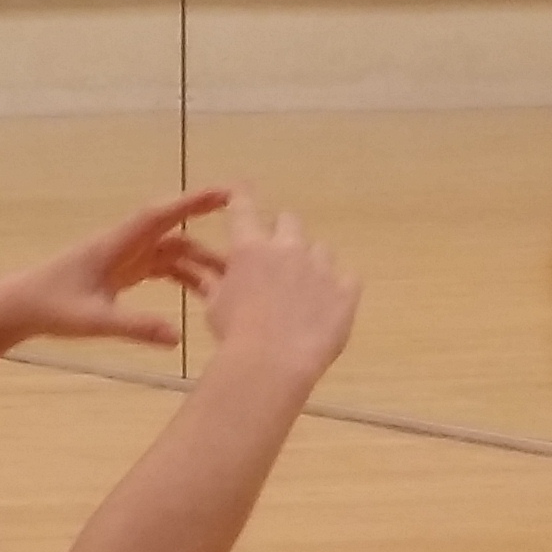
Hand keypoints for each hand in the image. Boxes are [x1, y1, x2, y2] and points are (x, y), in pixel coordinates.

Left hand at [1, 188, 227, 349]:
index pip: (159, 216)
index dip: (192, 202)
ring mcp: (123, 257)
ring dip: (199, 261)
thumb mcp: (94, 321)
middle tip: (246, 233)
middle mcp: (123, 245)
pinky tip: (205, 291)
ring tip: (234, 276)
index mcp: (115, 245)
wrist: (19, 307)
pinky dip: (183, 275)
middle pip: (172, 231)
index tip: (226, 192)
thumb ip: (135, 327)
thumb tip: (177, 337)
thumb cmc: (51, 307)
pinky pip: (160, 267)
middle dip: (207, 228)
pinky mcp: (121, 272)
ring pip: (170, 251)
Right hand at [199, 206, 360, 374]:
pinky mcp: (346, 290)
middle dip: (281, 232)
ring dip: (310, 260)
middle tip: (275, 256)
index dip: (241, 194)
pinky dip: (338, 284)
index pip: (243, 205)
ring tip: (303, 288)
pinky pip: (348, 277)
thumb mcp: (215, 306)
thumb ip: (212, 282)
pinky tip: (327, 302)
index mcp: (249, 247)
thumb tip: (203, 271)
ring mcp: (321, 267)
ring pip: (320, 248)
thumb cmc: (235, 334)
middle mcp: (287, 248)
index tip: (241, 188)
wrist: (273, 363)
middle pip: (289, 221)